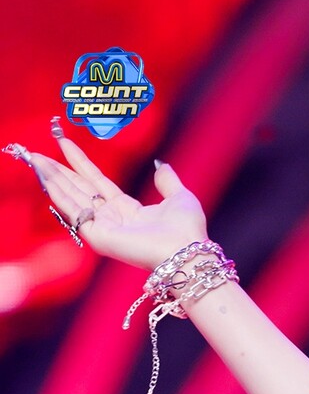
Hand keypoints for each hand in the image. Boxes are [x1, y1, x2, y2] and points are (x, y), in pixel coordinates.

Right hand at [2, 119, 207, 272]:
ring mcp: (104, 230)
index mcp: (129, 211)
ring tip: (35, 159)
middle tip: (37, 152)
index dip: (80, 162)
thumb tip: (161, 166)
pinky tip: (46, 178)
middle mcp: (113, 220)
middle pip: (79, 189)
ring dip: (53, 179)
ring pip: (72, 199)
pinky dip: (58, 194)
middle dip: (58, 170)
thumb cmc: (187, 230)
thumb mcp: (179, 196)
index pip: (97, 182)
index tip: (64, 142)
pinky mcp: (99, 238)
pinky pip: (74, 212)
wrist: (187, 250)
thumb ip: (167, 181)